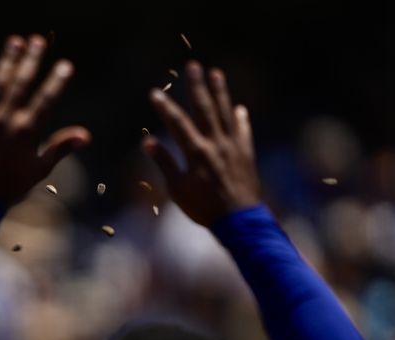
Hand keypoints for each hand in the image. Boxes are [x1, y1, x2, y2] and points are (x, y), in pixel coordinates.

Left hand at [0, 34, 90, 204]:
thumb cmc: (9, 187)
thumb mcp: (39, 170)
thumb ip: (60, 147)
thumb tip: (86, 135)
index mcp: (27, 132)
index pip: (46, 100)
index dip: (56, 81)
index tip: (65, 65)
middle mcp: (7, 122)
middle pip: (22, 83)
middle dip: (31, 60)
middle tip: (38, 40)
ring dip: (8, 61)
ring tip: (15, 41)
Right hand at [144, 62, 262, 226]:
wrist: (238, 220)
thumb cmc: (203, 207)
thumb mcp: (177, 189)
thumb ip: (164, 163)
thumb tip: (148, 142)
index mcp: (196, 152)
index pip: (177, 123)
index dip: (165, 107)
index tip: (154, 93)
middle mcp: (216, 143)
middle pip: (205, 109)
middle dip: (197, 86)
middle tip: (193, 65)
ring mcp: (233, 146)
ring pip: (225, 113)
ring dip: (220, 92)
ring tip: (216, 73)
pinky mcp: (246, 153)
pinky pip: (243, 131)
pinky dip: (240, 118)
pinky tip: (238, 108)